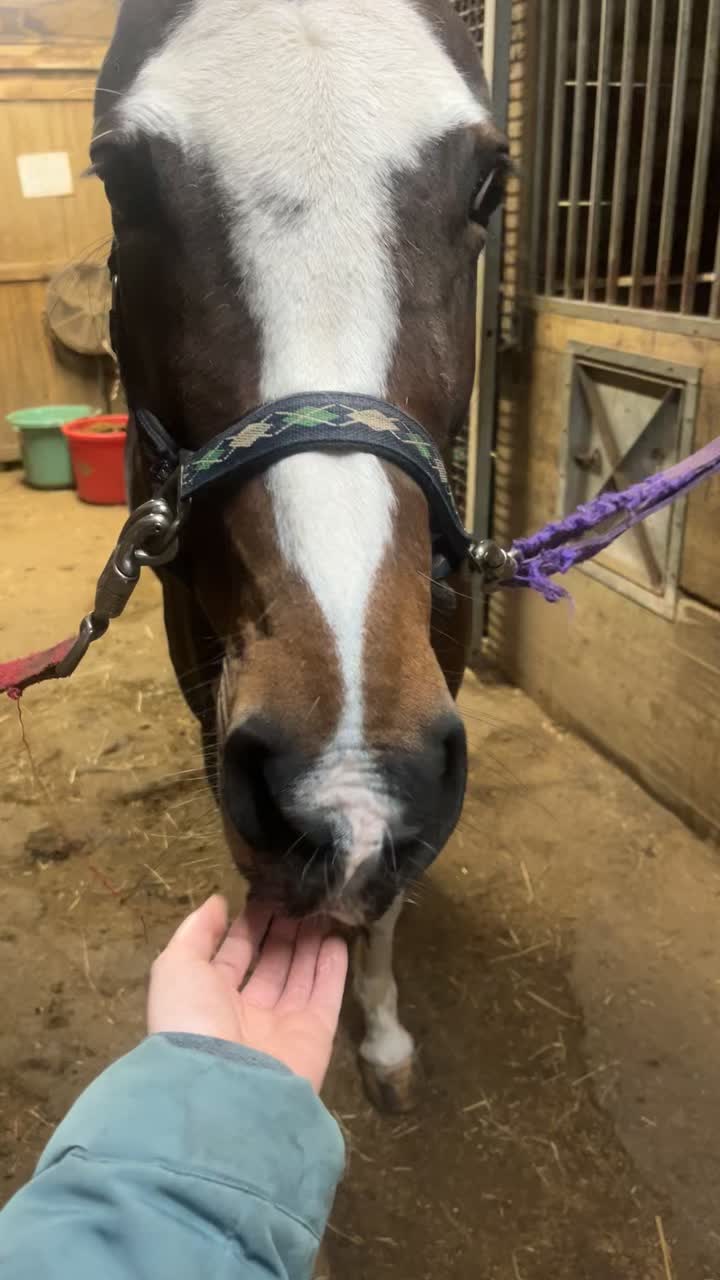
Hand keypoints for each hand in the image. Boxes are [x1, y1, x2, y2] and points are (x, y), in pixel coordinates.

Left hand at [147, 896, 347, 1092]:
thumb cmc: (191, 1019)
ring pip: (299, 976)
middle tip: (298, 898)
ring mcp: (282, 1026)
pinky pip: (326, 996)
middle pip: (270, 964)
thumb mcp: (176, 966)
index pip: (233, 955)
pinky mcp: (315, 1036)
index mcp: (208, 999)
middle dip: (282, 932)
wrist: (224, 1088)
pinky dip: (333, 968)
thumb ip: (196, 931)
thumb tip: (217, 902)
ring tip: (321, 909)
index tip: (266, 894)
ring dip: (309, 944)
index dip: (248, 926)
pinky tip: (339, 938)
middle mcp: (246, 1014)